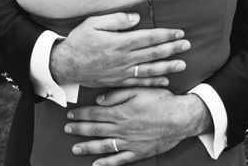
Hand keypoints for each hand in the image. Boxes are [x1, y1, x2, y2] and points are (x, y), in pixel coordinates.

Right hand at [50, 13, 190, 87]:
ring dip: (168, 66)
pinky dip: (153, 82)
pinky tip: (165, 81)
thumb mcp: (94, 23)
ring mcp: (121, 72)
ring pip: (150, 69)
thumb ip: (117, 20)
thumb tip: (137, 18)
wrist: (63, 64)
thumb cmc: (78, 41)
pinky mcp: (117, 81)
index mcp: (120, 42)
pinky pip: (138, 82)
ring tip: (182, 64)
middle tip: (187, 45)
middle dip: (172, 49)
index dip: (166, 35)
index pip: (149, 38)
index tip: (179, 33)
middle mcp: (124, 58)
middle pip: (154, 53)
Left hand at [65, 88, 211, 164]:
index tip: (71, 113)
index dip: (81, 113)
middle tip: (67, 128)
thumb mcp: (140, 89)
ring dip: (87, 147)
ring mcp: (129, 142)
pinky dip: (106, 163)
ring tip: (75, 148)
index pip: (95, 112)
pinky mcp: (138, 152)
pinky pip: (119, 160)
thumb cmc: (163, 101)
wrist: (180, 117)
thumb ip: (118, 94)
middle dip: (79, 128)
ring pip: (102, 146)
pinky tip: (97, 164)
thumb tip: (100, 99)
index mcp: (121, 111)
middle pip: (95, 129)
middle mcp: (122, 128)